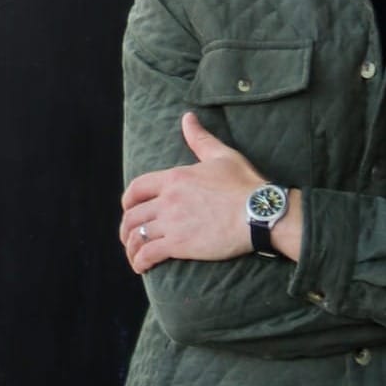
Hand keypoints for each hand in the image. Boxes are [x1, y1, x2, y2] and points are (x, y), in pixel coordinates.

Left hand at [121, 112, 301, 270]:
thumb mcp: (222, 155)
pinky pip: (149, 254)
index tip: (128, 209)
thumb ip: (200, 139)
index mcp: (174, 177)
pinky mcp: (179, 245)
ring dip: (131, 247)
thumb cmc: (245, 185)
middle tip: (130, 237)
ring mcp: (171, 223)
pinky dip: (140, 262)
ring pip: (137, 236)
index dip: (128, 200)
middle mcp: (167, 199)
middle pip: (133, 215)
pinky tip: (141, 267)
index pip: (137, 188)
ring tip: (135, 256)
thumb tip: (188, 118)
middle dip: (127, 228)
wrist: (258, 213)